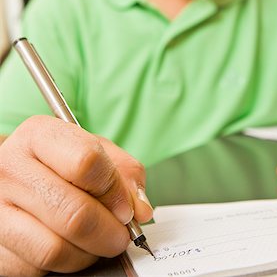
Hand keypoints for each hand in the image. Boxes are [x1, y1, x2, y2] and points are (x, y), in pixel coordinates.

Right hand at [0, 115, 152, 276]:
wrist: (16, 177)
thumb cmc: (58, 162)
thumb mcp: (94, 150)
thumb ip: (123, 172)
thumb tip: (140, 209)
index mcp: (38, 135)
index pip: (86, 162)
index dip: (115, 191)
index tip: (127, 207)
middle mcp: (11, 167)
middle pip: (74, 212)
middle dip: (110, 232)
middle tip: (121, 234)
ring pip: (56, 248)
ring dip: (89, 253)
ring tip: (96, 242)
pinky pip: (38, 268)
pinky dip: (64, 265)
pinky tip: (69, 247)